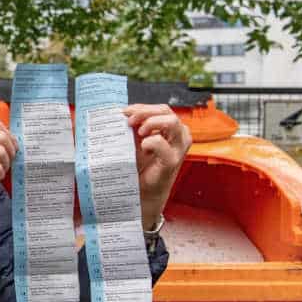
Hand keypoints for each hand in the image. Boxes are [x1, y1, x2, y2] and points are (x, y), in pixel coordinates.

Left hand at [123, 104, 191, 230]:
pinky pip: (162, 144)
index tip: (124, 112)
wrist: (141, 194)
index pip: (161, 109)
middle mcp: (179, 137)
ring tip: (138, 132)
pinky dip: (151, 142)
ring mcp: (178, 149)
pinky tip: (142, 147)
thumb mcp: (135, 143)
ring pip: (172, 122)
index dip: (143, 107)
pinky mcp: (172, 162)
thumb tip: (121, 112)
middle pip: (166, 111)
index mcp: (172, 130)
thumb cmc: (139, 168)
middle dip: (145, 112)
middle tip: (128, 121)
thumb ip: (134, 127)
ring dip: (151, 122)